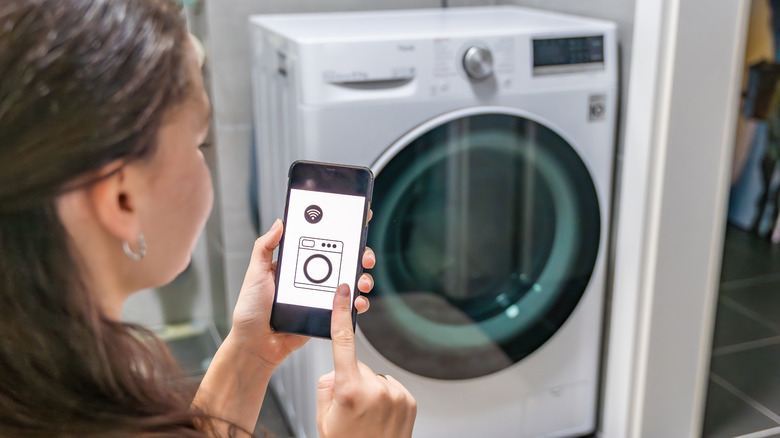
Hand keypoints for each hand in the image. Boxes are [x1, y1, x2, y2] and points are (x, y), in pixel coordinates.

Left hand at [228, 213, 376, 368]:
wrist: (255, 344)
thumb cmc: (251, 310)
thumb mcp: (255, 273)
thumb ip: (264, 247)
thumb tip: (278, 224)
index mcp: (295, 265)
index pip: (320, 244)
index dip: (339, 235)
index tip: (353, 226)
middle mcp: (310, 278)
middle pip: (342, 261)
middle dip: (359, 255)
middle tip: (364, 256)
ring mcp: (319, 296)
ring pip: (348, 283)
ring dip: (362, 278)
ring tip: (362, 281)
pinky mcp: (325, 315)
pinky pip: (346, 307)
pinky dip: (357, 303)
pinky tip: (358, 301)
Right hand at [317, 284, 416, 437]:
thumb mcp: (323, 416)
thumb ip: (328, 384)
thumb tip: (338, 370)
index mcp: (349, 391)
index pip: (343, 342)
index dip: (341, 314)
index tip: (343, 291)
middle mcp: (376, 389)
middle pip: (358, 368)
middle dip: (352, 380)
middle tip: (350, 409)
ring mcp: (396, 395)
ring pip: (376, 378)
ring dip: (371, 391)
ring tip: (367, 417)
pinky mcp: (409, 401)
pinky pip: (391, 387)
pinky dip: (385, 398)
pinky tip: (380, 418)